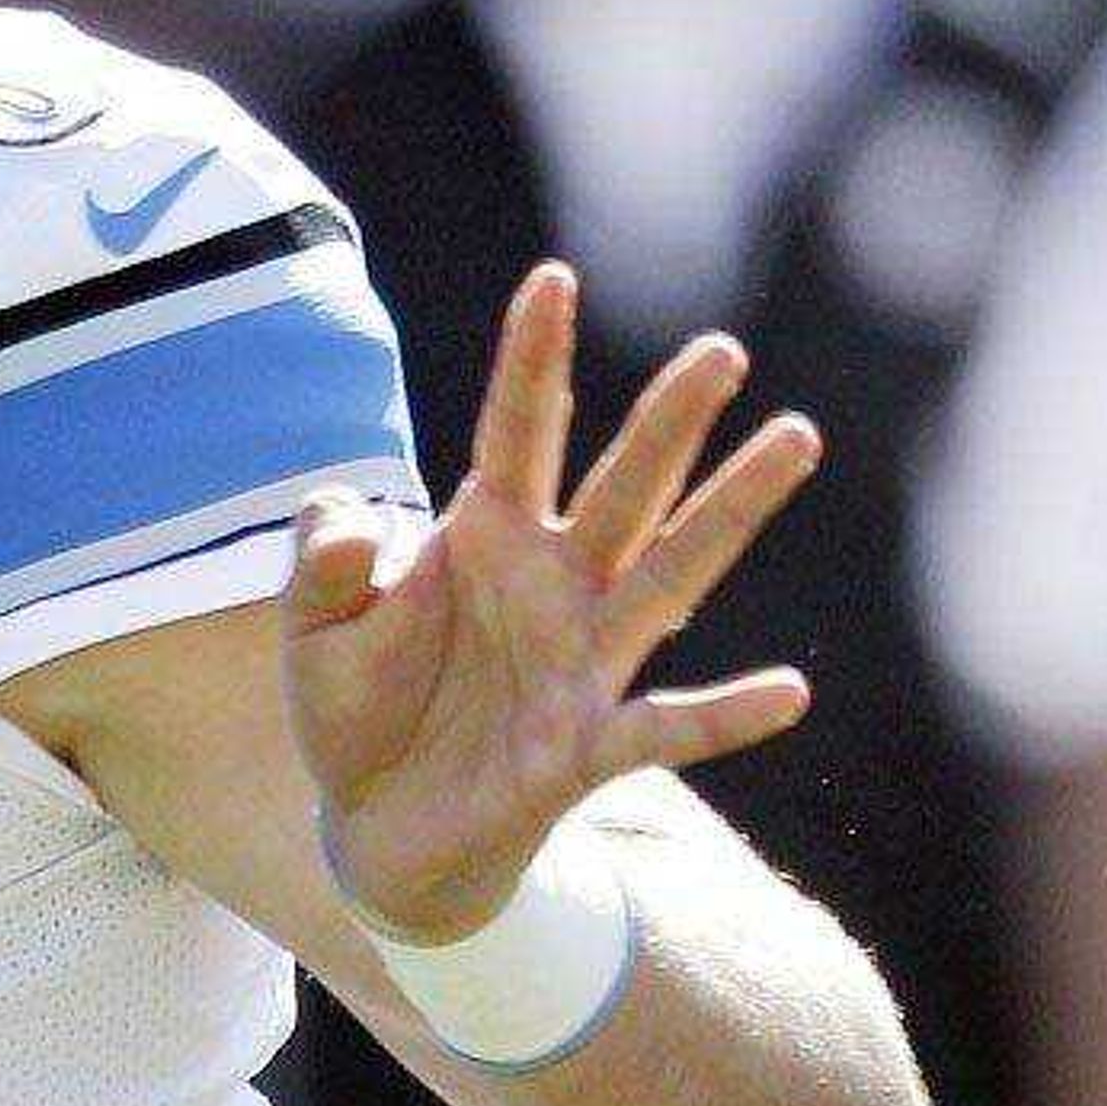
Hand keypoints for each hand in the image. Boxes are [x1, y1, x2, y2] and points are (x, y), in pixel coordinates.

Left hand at [284, 262, 821, 942]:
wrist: (374, 829)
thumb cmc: (356, 709)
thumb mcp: (311, 628)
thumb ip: (320, 563)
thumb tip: (350, 525)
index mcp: (485, 536)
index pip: (515, 431)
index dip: (532, 359)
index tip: (552, 276)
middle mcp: (552, 582)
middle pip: (624, 485)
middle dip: (669, 420)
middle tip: (723, 349)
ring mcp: (582, 660)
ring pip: (673, 572)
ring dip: (732, 511)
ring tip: (795, 438)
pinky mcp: (587, 746)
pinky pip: (666, 727)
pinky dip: (723, 714)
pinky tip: (788, 690)